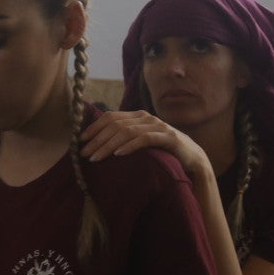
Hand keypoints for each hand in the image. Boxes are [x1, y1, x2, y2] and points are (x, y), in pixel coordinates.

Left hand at [81, 109, 209, 175]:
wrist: (192, 158)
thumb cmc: (163, 151)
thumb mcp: (141, 142)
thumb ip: (125, 138)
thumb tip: (97, 144)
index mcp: (137, 116)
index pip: (110, 117)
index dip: (94, 127)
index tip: (81, 141)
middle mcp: (146, 117)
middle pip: (115, 125)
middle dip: (97, 139)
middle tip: (84, 154)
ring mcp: (158, 126)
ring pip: (127, 132)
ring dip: (108, 145)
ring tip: (96, 157)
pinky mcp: (168, 137)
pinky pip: (145, 139)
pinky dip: (130, 146)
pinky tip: (118, 155)